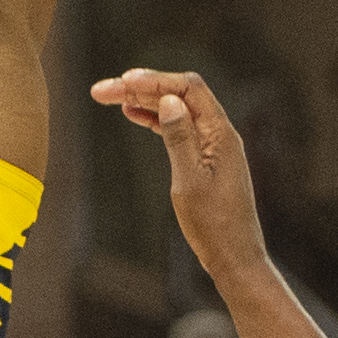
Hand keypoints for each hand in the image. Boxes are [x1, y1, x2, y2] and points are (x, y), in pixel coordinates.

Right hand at [93, 68, 270, 280]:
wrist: (234, 257)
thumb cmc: (214, 225)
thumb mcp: (190, 181)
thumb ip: (179, 139)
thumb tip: (169, 100)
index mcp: (221, 134)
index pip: (188, 89)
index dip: (155, 79)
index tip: (123, 81)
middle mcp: (219, 134)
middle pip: (180, 95)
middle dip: (143, 88)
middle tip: (103, 90)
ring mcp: (213, 146)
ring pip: (177, 111)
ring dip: (145, 101)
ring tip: (111, 98)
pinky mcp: (205, 160)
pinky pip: (179, 129)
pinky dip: (155, 119)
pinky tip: (133, 114)